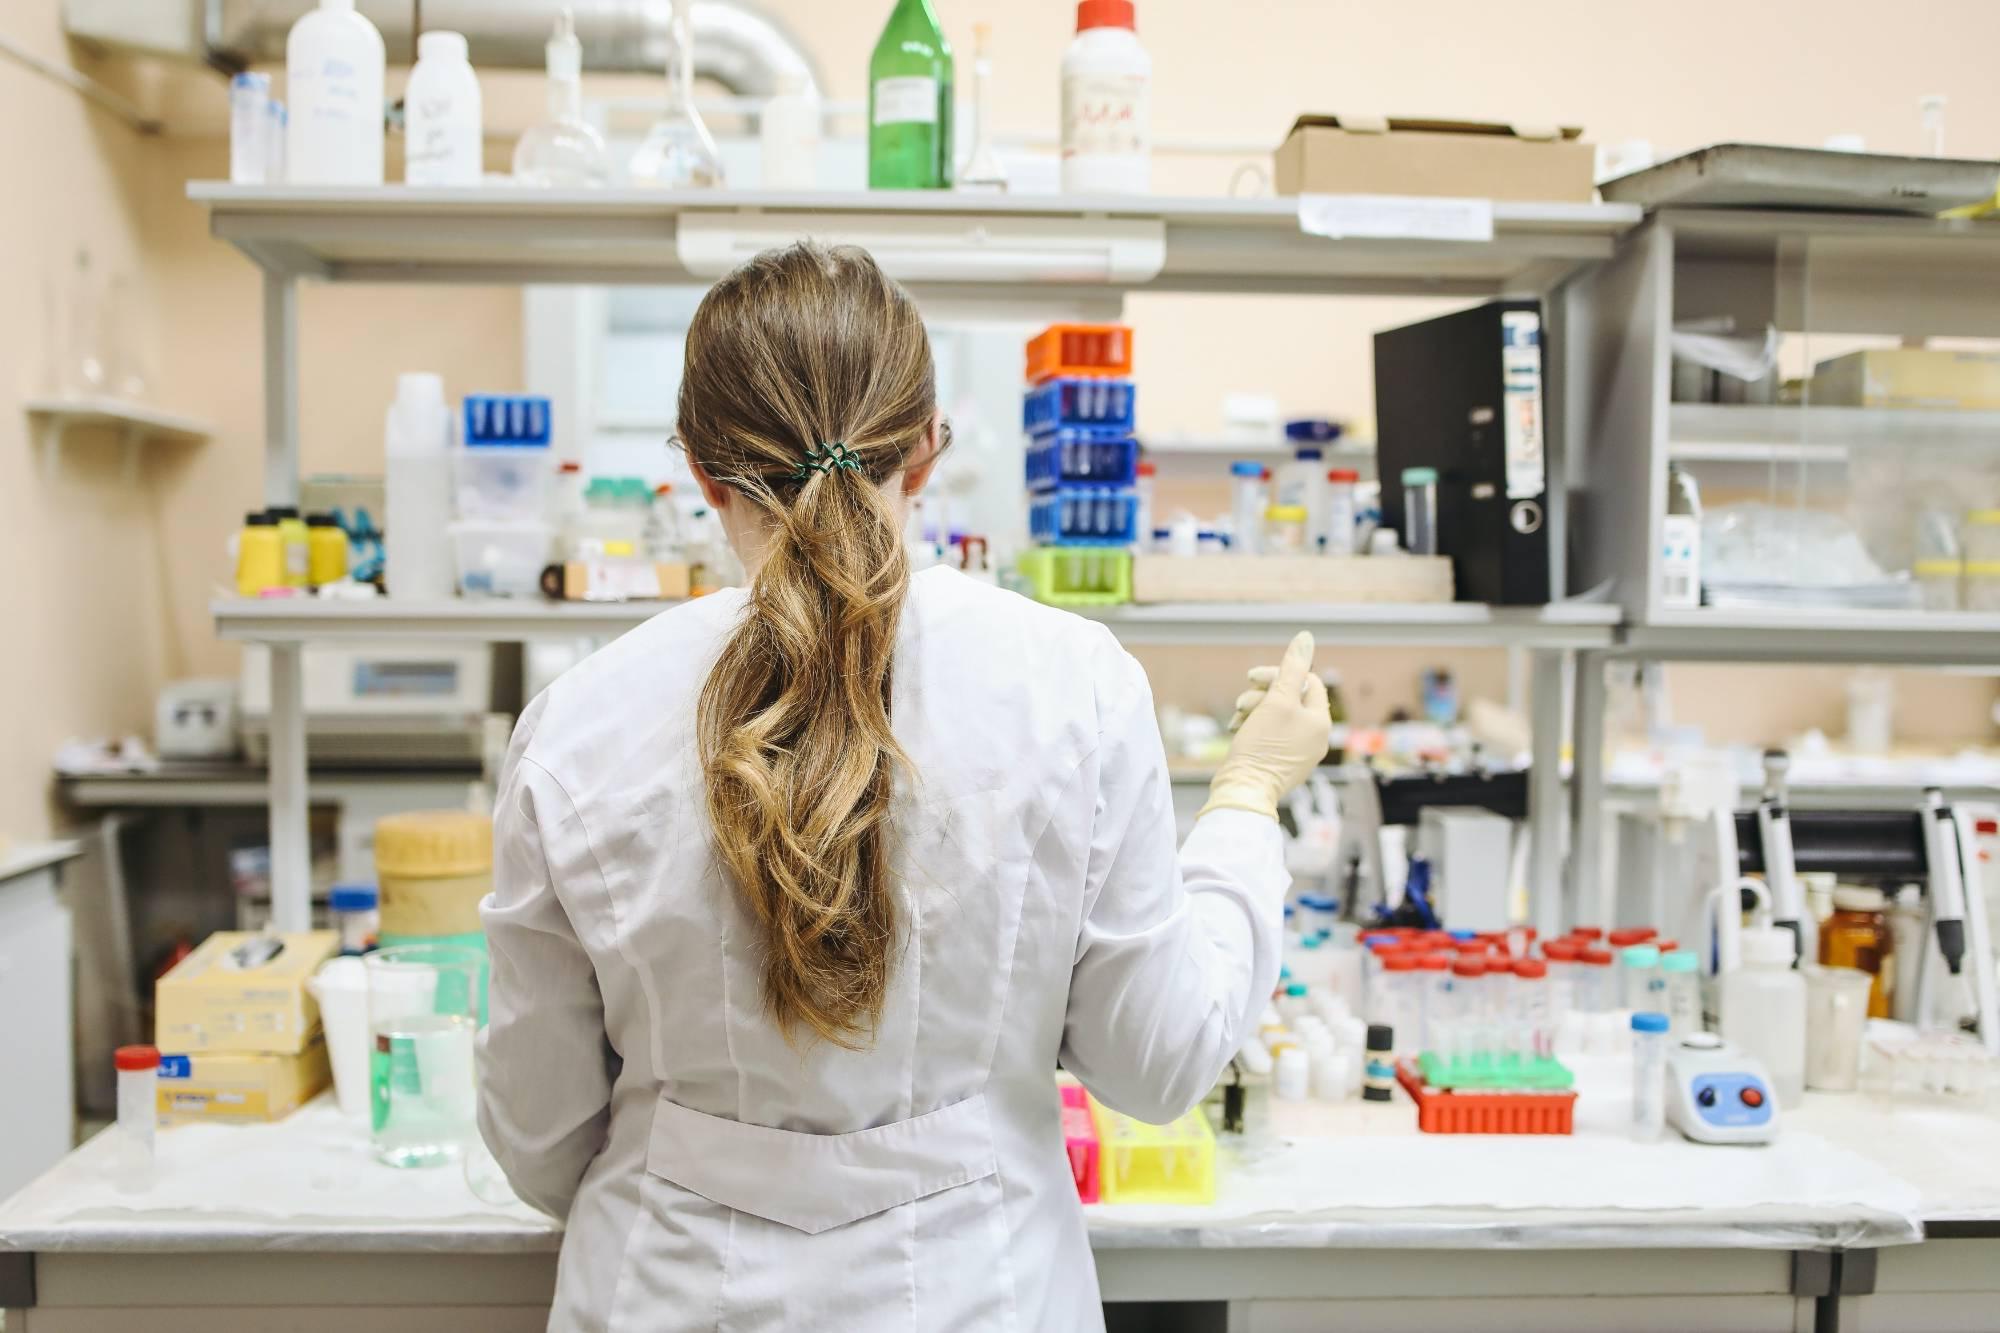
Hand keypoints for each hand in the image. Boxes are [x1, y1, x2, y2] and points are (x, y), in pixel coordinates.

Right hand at [1200, 632, 1330, 820]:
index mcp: (1321, 721)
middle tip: (1242, 700)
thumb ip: (1292, 668)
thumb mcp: (1277, 700)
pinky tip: (1238, 730)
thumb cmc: (1262, 746)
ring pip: (1277, 716)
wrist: (1244, 790)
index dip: (1281, 673)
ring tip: (1237, 717)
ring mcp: (1299, 752)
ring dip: (1255, 709)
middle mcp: (1316, 737)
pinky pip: (1271, 735)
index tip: (1253, 677)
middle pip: (1291, 698)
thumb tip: (1306, 637)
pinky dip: (1254, 727)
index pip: (1307, 682)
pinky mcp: (1282, 762)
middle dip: (1264, 694)